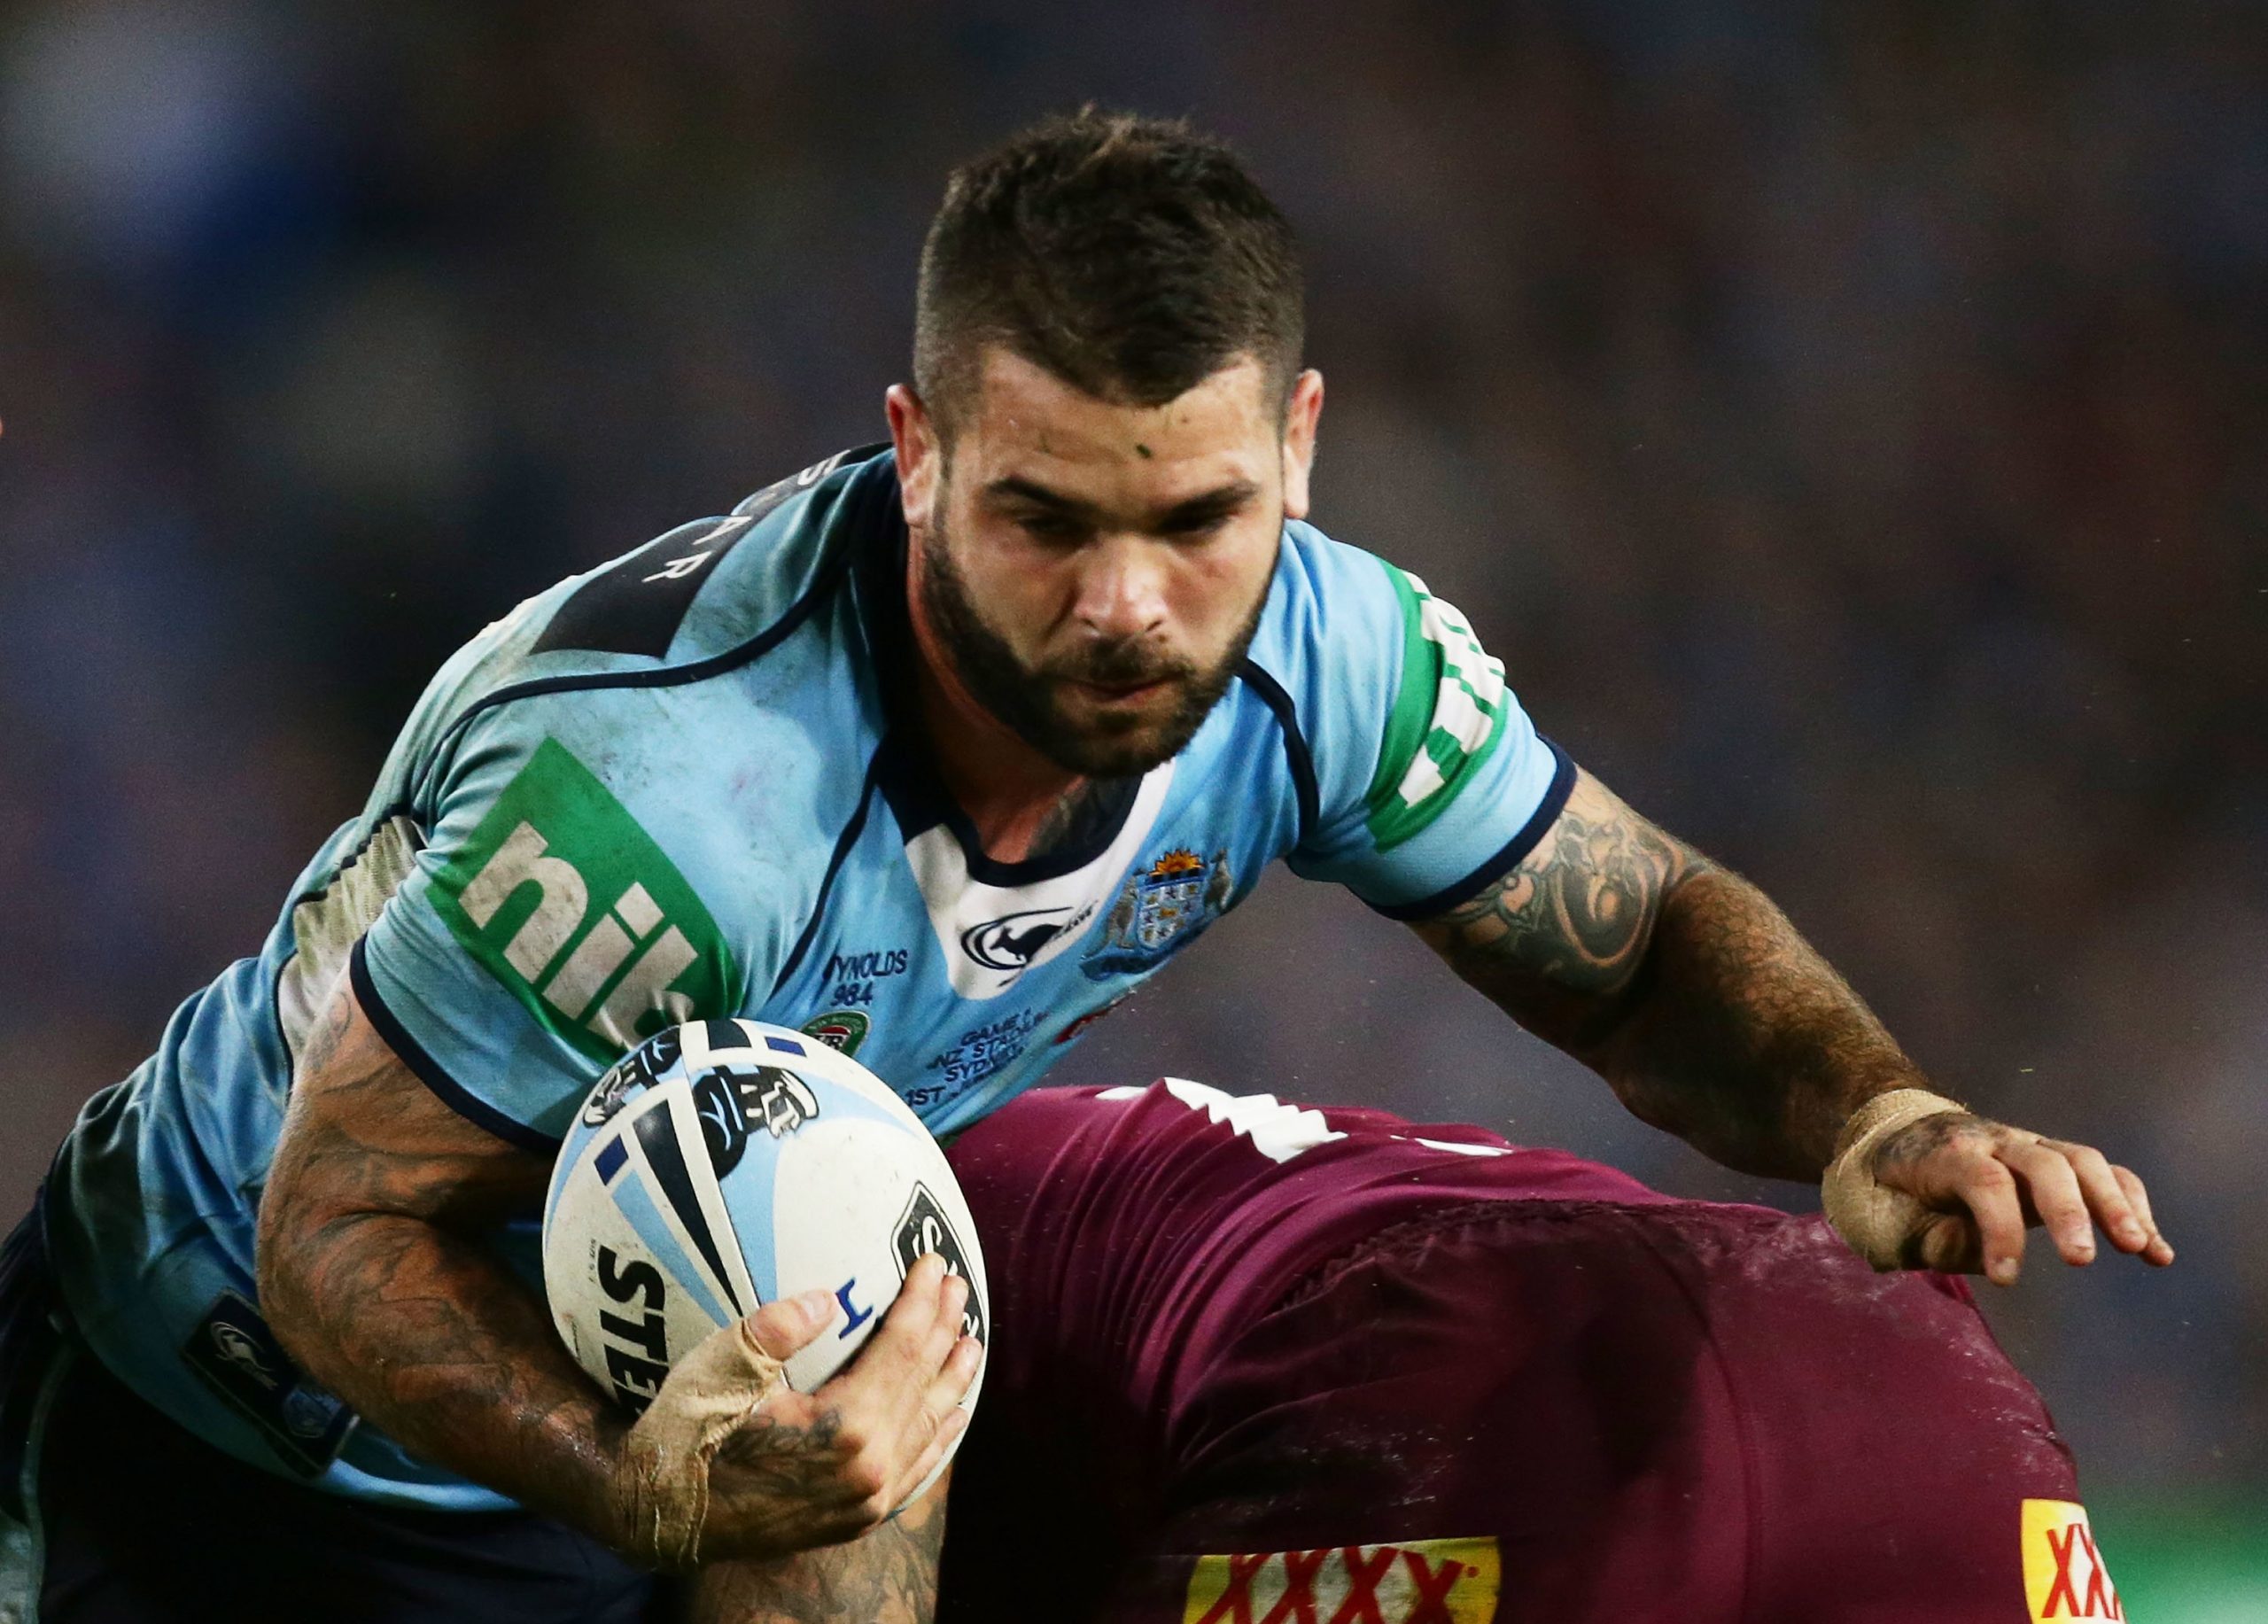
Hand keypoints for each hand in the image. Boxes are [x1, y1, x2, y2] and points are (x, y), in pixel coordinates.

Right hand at [613, 1253, 981, 1571]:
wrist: (661, 1517)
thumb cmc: (685, 1438)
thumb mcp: (717, 1371)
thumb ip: (773, 1331)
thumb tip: (823, 1301)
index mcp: (844, 1429)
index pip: (901, 1349)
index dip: (920, 1301)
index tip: (933, 1262)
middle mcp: (868, 1468)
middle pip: (921, 1382)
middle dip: (942, 1328)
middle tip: (956, 1284)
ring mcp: (867, 1500)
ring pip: (926, 1426)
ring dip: (951, 1379)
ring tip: (971, 1340)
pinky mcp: (857, 1518)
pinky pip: (915, 1469)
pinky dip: (938, 1435)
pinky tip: (952, 1415)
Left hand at [1864, 1109, 2174, 1284]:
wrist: (1904, 1136)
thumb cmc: (1896, 1190)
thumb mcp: (1890, 1216)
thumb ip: (1927, 1236)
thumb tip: (1982, 1253)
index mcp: (1949, 1153)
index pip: (1983, 1182)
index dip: (1998, 1230)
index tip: (2006, 1280)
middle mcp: (1997, 1142)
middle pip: (2043, 1163)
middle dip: (2066, 1210)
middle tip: (2081, 1261)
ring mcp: (2033, 1147)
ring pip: (2083, 1161)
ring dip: (2115, 1205)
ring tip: (2142, 1250)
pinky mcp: (2059, 1162)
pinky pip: (2106, 1176)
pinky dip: (2135, 1209)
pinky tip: (2157, 1255)